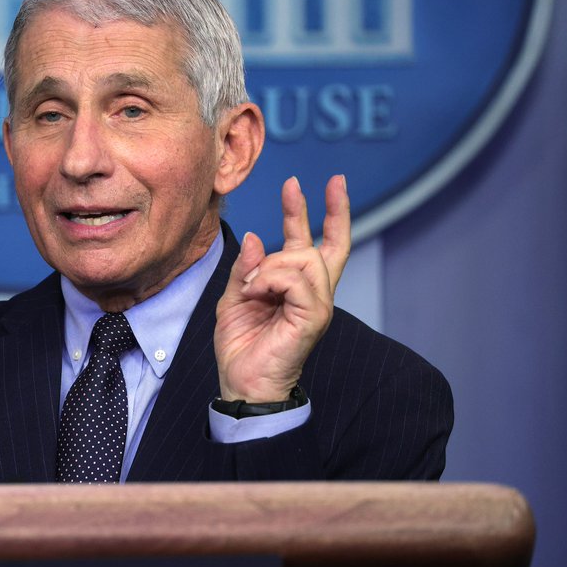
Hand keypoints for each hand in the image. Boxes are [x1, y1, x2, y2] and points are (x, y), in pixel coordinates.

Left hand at [214, 175, 350, 402]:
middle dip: (321, 209)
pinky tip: (256, 294)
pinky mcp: (313, 317)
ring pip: (304, 259)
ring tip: (251, 288)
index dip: (328, 213)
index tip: (332, 183)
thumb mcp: (234, 299)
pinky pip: (295, 281)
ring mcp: (317, 305)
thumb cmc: (241, 346)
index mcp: (296, 288)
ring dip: (269, 266)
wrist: (242, 383)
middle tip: (306, 182)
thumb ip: (246, 269)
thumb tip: (257, 237)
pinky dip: (269, 281)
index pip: (319, 244)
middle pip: (326, 245)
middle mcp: (314, 293)